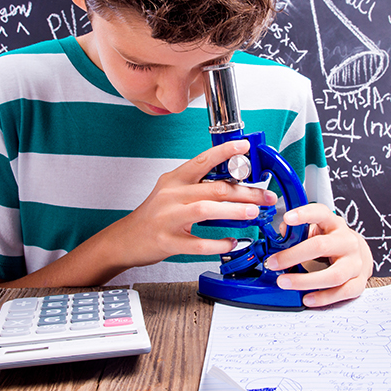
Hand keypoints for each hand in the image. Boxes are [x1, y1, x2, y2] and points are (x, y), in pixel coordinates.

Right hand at [99, 138, 278, 270]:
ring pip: (206, 210)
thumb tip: (233, 183)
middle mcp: (171, 195)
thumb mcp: (172, 191)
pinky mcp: (167, 241)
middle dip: (245, 192)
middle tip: (265, 196)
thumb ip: (198, 185)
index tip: (244, 147)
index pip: (203, 160)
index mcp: (175, 179)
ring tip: (253, 213)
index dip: (225, 152)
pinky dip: (218, 243)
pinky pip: (197, 243)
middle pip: (214, 188)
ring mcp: (168, 218)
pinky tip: (231, 242)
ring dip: (233, 211)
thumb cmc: (154, 215)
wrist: (126, 239)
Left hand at [264, 203, 372, 307]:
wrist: (360, 255)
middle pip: (321, 246)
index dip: (304, 214)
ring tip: (284, 283)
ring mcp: (355, 263)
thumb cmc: (333, 242)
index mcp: (334, 224)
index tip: (287, 218)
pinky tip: (307, 299)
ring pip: (334, 274)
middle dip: (293, 255)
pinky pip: (342, 292)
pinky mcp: (359, 282)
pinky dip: (323, 298)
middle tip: (273, 263)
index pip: (321, 213)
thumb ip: (299, 231)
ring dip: (305, 281)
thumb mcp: (317, 230)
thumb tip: (282, 233)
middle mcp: (347, 242)